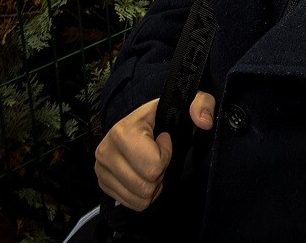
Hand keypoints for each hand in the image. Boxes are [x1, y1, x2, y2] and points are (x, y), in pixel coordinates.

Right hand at [95, 92, 214, 210]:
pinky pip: (130, 203)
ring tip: (150, 165)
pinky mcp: (102, 182)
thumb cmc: (164, 115)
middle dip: (159, 174)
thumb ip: (201, 105)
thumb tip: (203, 122)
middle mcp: (106, 151)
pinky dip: (142, 195)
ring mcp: (101, 169)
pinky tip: (143, 175)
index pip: (153, 166)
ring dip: (151, 185)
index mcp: (123, 131)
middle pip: (145, 186)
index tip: (163, 139)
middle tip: (156, 156)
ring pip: (139, 198)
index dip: (166, 155)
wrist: (141, 122)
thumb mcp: (188, 103)